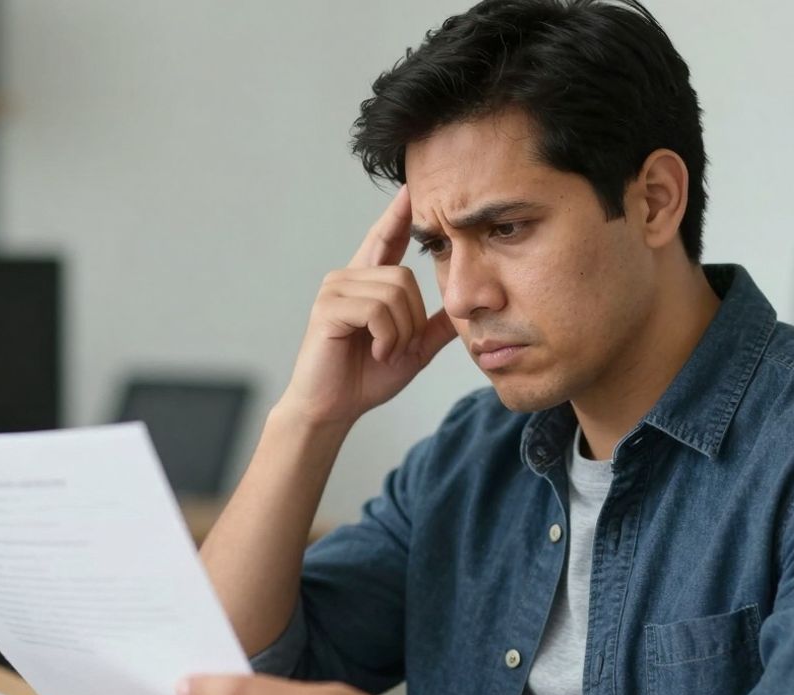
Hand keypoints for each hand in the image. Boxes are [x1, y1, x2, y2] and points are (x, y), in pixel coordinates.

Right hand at [277, 186, 456, 427]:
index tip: (412, 187)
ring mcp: (335, 290)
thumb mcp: (412, 349)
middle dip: (412, 319)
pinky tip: (375, 353)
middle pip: (404, 277)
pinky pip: (376, 310)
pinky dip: (386, 337)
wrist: (333, 408)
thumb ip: (434, 325)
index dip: (399, 213)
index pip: (386, 237)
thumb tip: (465, 306)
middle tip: (396, 348)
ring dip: (399, 333)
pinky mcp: (328, 308)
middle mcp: (348, 277)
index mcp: (367, 283)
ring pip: (394, 293)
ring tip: (383, 352)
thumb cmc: (365, 378)